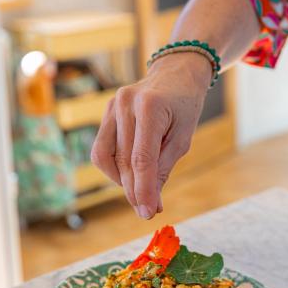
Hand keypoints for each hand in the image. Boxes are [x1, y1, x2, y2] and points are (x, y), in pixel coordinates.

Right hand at [91, 52, 211, 218]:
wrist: (175, 74)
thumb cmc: (185, 105)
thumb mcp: (183, 137)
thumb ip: (164, 167)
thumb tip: (150, 201)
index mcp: (150, 107)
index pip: (141, 159)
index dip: (144, 189)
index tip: (148, 213)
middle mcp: (124, 103)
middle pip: (124, 161)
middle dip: (135, 190)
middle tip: (148, 209)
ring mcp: (111, 106)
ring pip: (106, 158)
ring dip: (121, 181)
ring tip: (141, 190)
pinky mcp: (106, 111)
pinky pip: (102, 149)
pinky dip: (115, 167)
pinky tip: (130, 173)